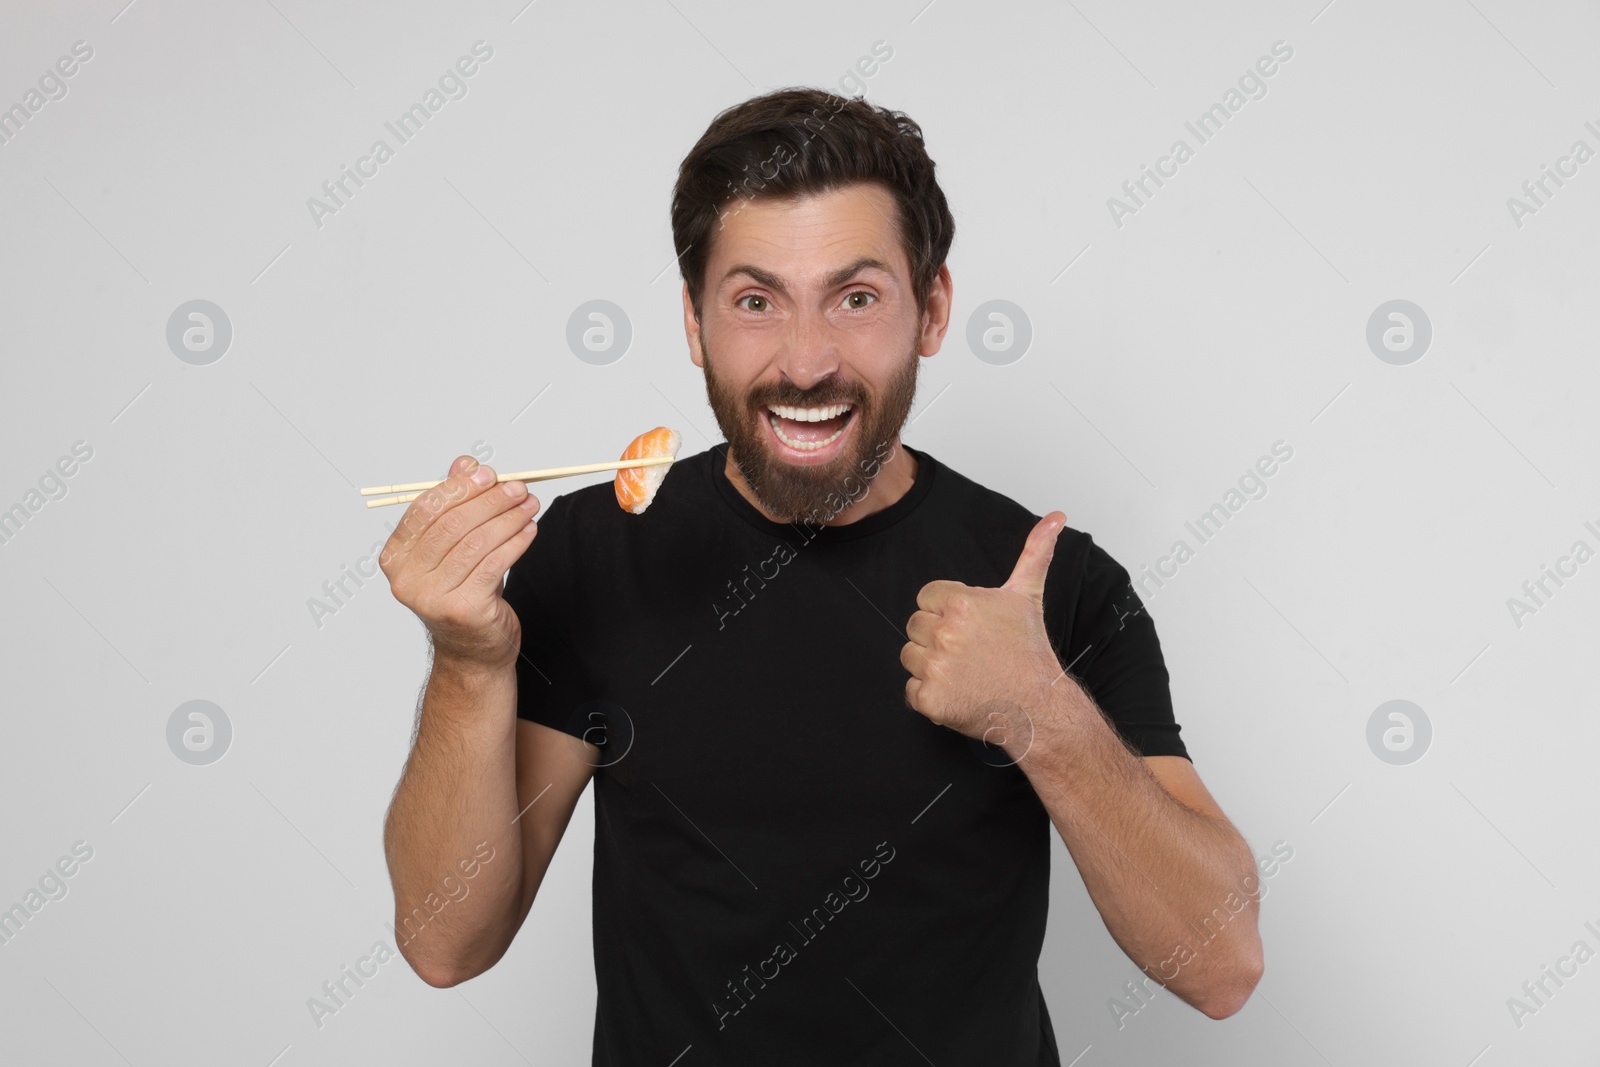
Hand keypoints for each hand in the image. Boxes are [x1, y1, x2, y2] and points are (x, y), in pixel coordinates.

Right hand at [380, 455, 540, 670]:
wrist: (473, 651)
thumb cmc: (461, 594)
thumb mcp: (453, 547)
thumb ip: (455, 504)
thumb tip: (466, 463)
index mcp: (395, 557)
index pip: (425, 509)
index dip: (459, 487)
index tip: (489, 473)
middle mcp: (407, 579)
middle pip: (452, 524)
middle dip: (491, 500)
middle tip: (519, 487)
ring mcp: (433, 597)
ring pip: (476, 542)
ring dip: (509, 518)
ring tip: (530, 505)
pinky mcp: (464, 609)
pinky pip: (495, 564)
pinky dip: (516, 542)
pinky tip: (529, 530)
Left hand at [900, 512, 1067, 743]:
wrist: (1038, 707)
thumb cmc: (1030, 652)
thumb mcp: (1028, 597)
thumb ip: (1034, 552)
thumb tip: (1056, 517)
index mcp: (962, 604)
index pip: (926, 598)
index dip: (945, 612)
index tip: (969, 628)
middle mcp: (946, 633)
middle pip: (915, 626)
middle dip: (937, 637)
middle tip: (969, 652)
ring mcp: (936, 668)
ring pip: (909, 656)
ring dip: (930, 666)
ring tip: (964, 672)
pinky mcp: (929, 700)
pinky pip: (910, 690)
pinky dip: (929, 696)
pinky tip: (957, 692)